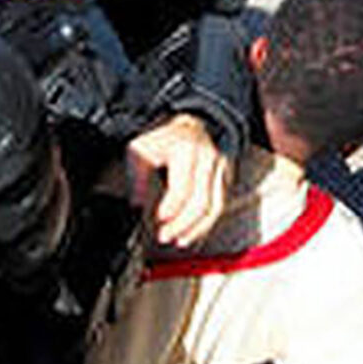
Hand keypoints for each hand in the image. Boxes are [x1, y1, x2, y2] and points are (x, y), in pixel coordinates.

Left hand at [125, 113, 230, 248]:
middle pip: (201, 202)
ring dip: (197, 228)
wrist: (191, 123)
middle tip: (165, 236)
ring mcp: (220, 168)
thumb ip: (138, 177)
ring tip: (180, 240)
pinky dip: (206, 223)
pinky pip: (219, 205)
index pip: (182, 188)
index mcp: (186, 150)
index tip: (159, 219)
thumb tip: (136, 203)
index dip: (171, 207)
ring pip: (215, 207)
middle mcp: (208, 159)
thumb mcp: (142, 149)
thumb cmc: (164, 137)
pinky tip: (192, 232)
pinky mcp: (226, 177)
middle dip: (183, 225)